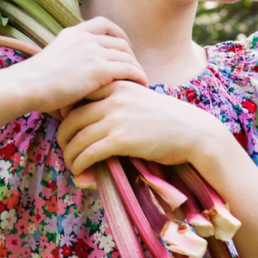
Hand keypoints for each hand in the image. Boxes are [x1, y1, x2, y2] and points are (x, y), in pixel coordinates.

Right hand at [11, 16, 147, 114]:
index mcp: (73, 34)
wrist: (27, 86)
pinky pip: (129, 70)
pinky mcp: (99, 70)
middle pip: (120, 41)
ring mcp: (93, 53)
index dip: (119, 35)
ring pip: (127, 56)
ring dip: (137, 67)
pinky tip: (141, 86)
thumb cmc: (33, 82)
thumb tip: (69, 71)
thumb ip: (66, 59)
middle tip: (135, 70)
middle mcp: (85, 39)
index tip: (125, 48)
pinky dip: (139, 76)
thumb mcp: (50, 59)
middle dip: (131, 55)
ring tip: (141, 80)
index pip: (104, 24)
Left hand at [55, 80, 227, 182]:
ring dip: (69, 156)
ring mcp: (117, 117)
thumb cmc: (167, 121)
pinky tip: (80, 173)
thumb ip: (116, 105)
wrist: (194, 133)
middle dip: (63, 137)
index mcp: (117, 84)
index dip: (65, 114)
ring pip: (76, 138)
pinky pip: (88, 153)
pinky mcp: (121, 139)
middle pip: (70, 118)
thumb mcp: (140, 101)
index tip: (67, 129)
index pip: (77, 95)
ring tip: (72, 166)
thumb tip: (92, 124)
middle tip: (66, 151)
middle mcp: (113, 97)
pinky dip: (79, 165)